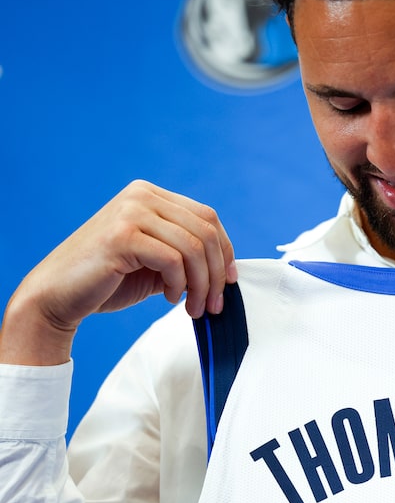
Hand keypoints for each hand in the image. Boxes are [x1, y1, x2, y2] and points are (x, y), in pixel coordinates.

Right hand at [0, 180, 236, 364]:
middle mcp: (142, 196)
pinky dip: (179, 284)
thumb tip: (227, 269)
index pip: (207, 217)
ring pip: (194, 247)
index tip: (229, 281)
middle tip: (214, 304)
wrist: (56, 297)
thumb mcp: (157, 263)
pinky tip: (169, 298)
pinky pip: (172, 259)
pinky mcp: (122, 235)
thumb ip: (186, 256)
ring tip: (194, 307)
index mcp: (151, 196)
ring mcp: (130, 212)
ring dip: (201, 284)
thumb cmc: (108, 281)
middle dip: (217, 272)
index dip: (226, 250)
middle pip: (205, 230)